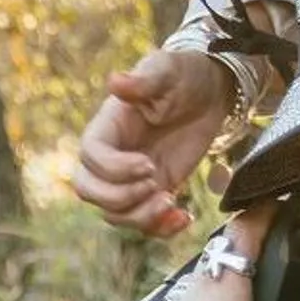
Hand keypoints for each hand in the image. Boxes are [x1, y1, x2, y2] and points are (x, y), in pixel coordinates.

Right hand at [73, 51, 234, 238]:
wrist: (211, 92)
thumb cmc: (184, 76)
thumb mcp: (167, 71)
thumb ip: (143, 80)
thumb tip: (115, 81)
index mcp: (107, 127)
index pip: (90, 156)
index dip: (114, 169)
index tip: (149, 165)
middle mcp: (111, 156)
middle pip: (89, 190)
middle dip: (120, 198)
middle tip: (157, 186)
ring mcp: (130, 178)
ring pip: (114, 213)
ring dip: (141, 217)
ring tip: (173, 203)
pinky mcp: (153, 191)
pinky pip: (143, 223)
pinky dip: (161, 229)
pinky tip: (184, 217)